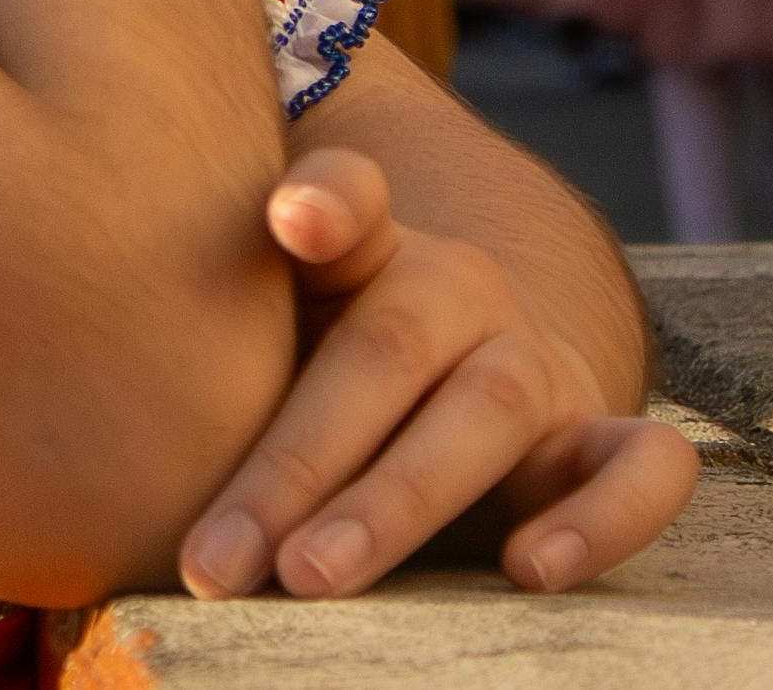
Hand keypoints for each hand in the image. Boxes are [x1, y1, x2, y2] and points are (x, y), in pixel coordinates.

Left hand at [178, 146, 695, 601]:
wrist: (454, 376)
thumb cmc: (330, 354)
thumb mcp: (277, 320)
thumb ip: (228, 309)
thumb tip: (131, 372)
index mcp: (369, 247)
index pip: (348, 199)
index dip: (327, 201)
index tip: (293, 221)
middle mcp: (459, 289)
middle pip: (380, 354)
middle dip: (293, 464)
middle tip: (216, 555)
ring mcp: (537, 361)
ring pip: (489, 410)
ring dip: (394, 501)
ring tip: (312, 573)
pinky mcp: (600, 436)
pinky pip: (641, 466)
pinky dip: (602, 517)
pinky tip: (531, 572)